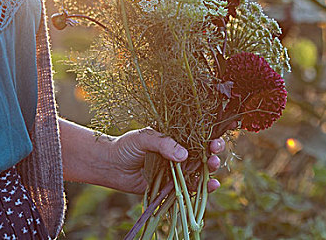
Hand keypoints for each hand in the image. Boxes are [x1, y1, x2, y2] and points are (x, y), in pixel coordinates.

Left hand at [107, 128, 224, 193]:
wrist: (110, 166)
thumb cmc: (126, 146)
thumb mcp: (145, 137)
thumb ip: (163, 143)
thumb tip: (184, 155)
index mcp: (176, 138)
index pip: (199, 137)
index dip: (211, 138)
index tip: (215, 141)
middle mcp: (180, 154)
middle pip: (204, 154)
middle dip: (214, 154)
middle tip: (214, 155)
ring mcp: (177, 171)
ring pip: (201, 171)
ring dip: (211, 171)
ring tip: (213, 169)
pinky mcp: (172, 187)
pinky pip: (190, 188)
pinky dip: (203, 188)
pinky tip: (212, 186)